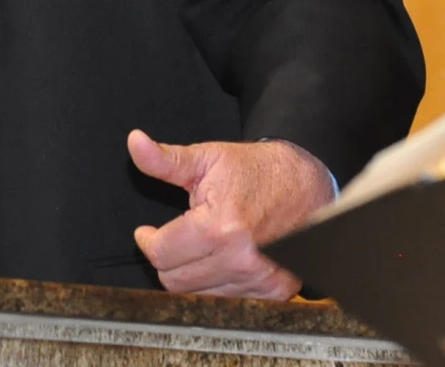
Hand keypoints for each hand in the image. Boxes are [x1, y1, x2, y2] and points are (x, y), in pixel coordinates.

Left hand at [127, 132, 334, 297]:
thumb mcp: (208, 158)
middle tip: (174, 238)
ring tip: (201, 246)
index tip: (147, 233)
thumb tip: (136, 143)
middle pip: (175, 281)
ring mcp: (259, 279)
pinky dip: (218, 284)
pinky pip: (228, 300)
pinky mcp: (274, 291)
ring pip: (199, 294)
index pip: (161, 254)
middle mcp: (240, 259)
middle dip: (167, 258)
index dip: (147, 240)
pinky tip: (221, 260)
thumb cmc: (259, 172)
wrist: (308, 186)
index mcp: (218, 227)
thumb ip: (166, 160)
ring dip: (193, 272)